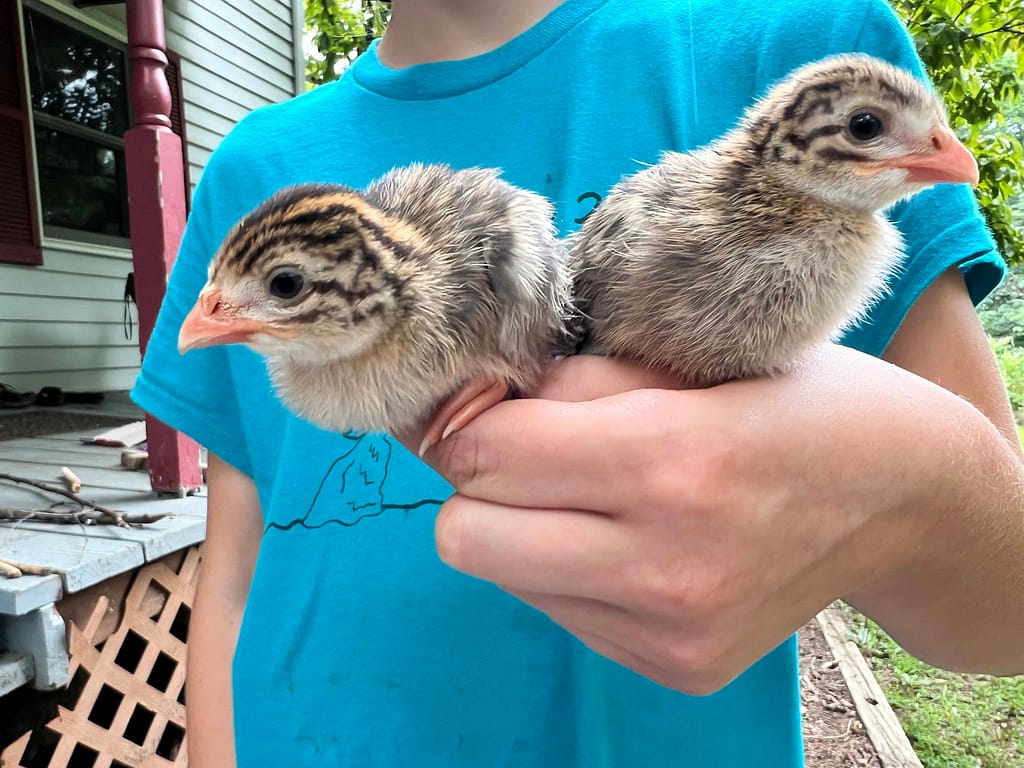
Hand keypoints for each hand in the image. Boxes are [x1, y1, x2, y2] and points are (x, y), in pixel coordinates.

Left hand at [422, 349, 942, 692]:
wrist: (903, 497)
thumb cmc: (794, 401)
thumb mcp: (688, 357)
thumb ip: (568, 383)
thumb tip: (464, 413)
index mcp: (668, 461)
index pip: (482, 456)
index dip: (470, 423)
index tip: (494, 408)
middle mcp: (666, 565)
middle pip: (465, 537)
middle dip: (479, 488)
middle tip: (532, 454)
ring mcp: (672, 632)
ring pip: (505, 578)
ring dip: (527, 531)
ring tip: (603, 495)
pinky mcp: (678, 669)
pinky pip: (562, 612)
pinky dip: (574, 571)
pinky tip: (637, 539)